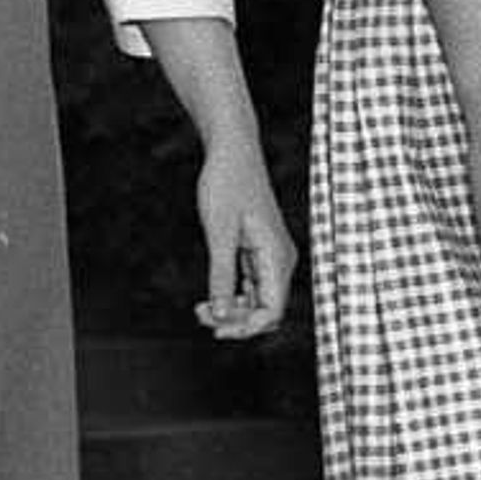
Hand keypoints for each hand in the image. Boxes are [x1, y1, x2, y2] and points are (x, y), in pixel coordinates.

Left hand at [195, 147, 298, 339]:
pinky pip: (252, 288)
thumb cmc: (227, 185)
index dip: (246, 328)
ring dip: (232, 312)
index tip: (215, 328)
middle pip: (267, 312)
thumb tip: (220, 315)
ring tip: (200, 310)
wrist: (233, 151)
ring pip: (258, 302)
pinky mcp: (259, 253)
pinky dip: (232, 297)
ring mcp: (271, 257)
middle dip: (237, 322)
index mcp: (277, 257)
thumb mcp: (219, 233)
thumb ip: (221, 276)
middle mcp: (280, 260)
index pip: (272, 311)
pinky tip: (209, 298)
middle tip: (200, 317)